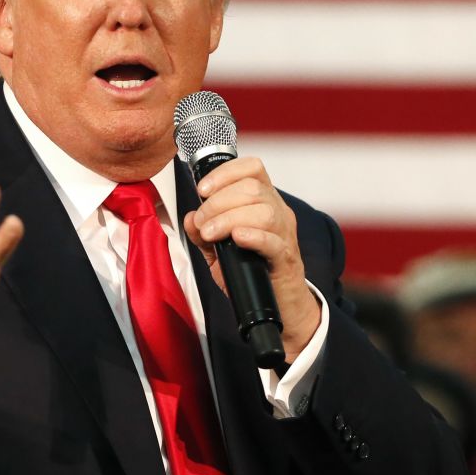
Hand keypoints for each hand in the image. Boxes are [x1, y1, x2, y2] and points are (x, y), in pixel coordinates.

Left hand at [183, 157, 319, 363]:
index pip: (252, 168)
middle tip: (202, 223)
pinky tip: (236, 238)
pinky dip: (252, 235)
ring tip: (210, 234)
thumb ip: (203, 232)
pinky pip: (273, 240)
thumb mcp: (220, 249)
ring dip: (228, 219)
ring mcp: (285, 235)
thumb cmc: (251, 272)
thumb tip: (190, 218)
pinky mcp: (286, 259)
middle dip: (218, 202)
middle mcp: (278, 212)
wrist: (278, 306)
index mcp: (264, 201)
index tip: (202, 190)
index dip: (225, 173)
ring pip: (263, 211)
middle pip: (253, 188)